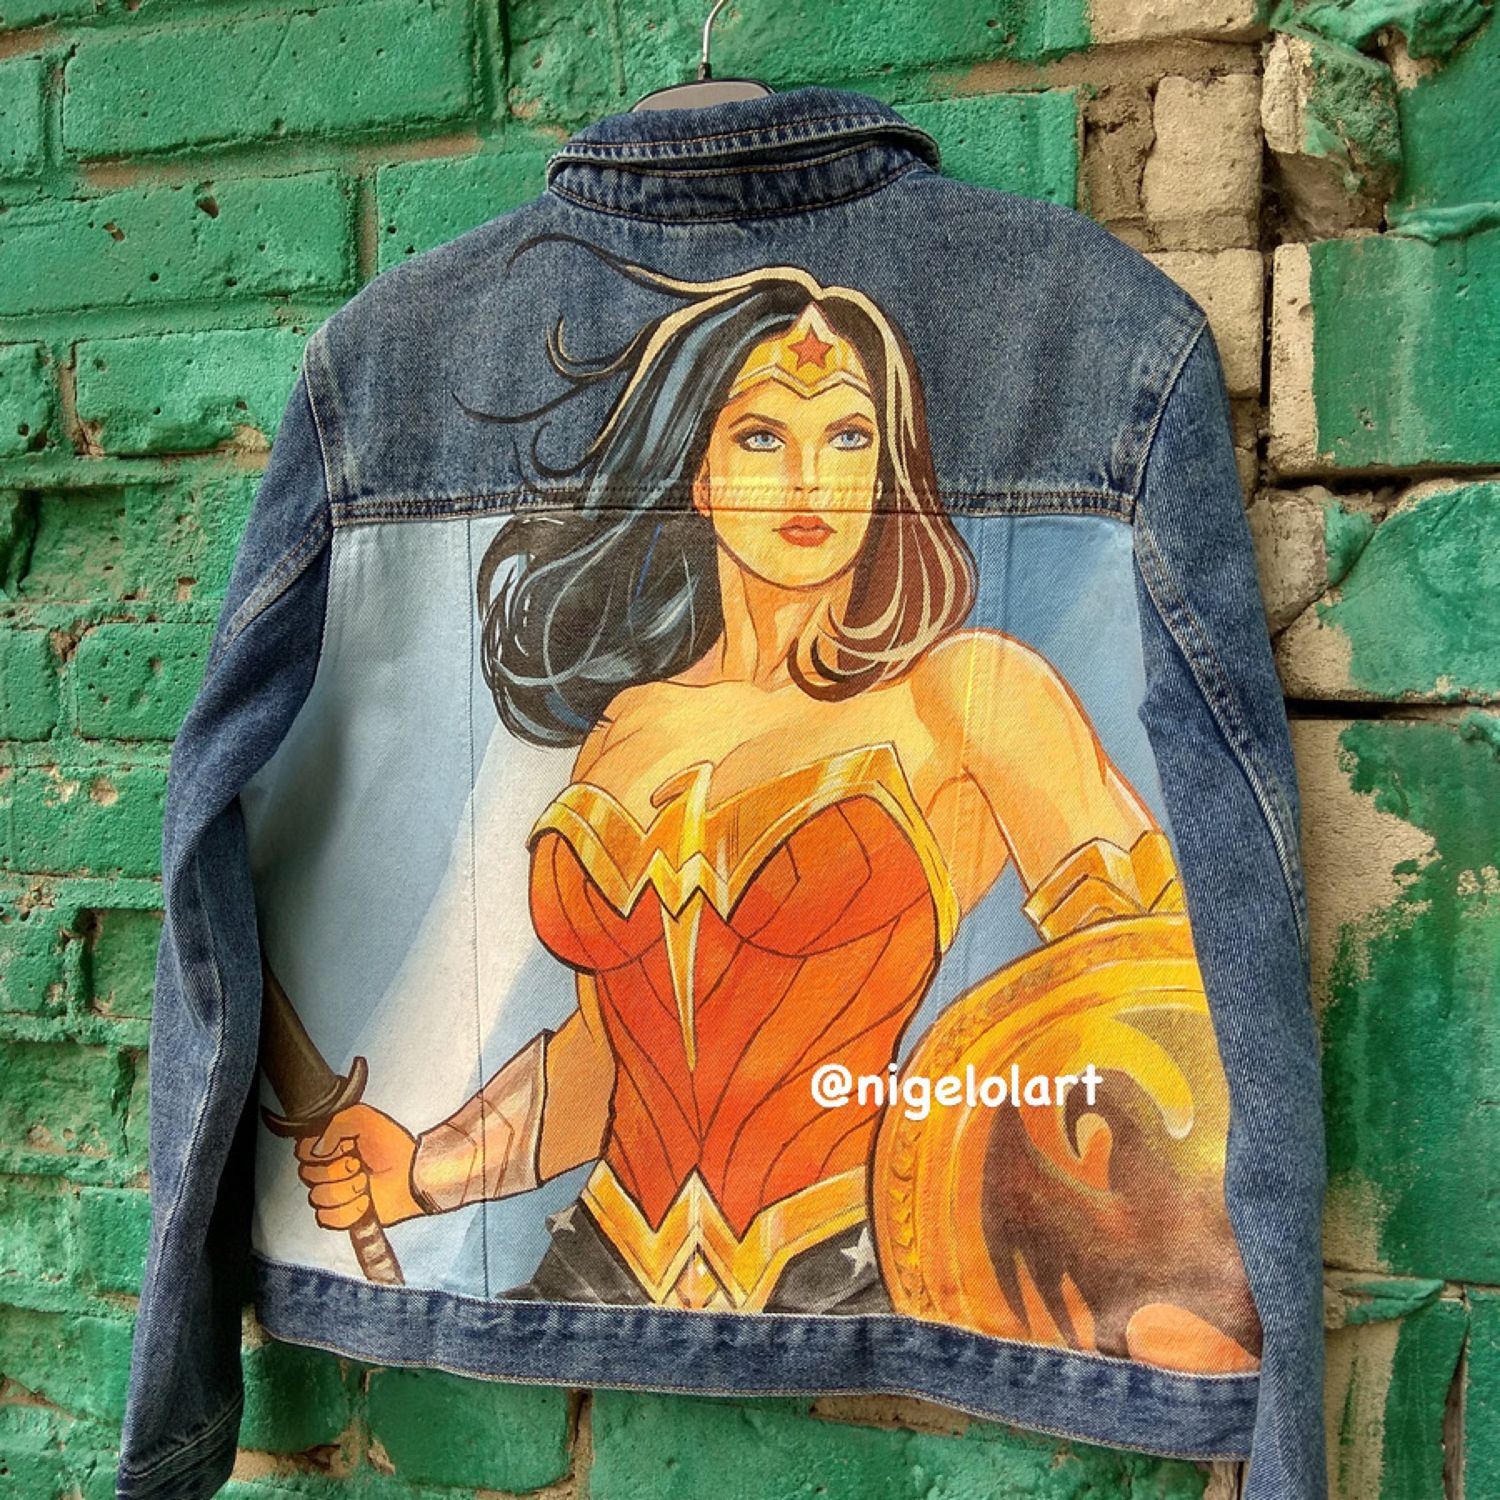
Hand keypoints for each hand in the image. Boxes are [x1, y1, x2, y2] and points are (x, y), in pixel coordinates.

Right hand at [295, 1103, 423, 1228]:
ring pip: (317, 1197)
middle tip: (358, 1164)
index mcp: (329, 1146)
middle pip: (307, 1175)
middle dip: (336, 1170)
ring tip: (365, 1183)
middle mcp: (327, 1169)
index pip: (302, 1151)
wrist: (411, 1174)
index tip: (344, 1146)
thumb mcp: (363, 1119)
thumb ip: (335, 1124)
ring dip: (346, 1190)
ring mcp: (333, 1193)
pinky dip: (349, 1210)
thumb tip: (316, 1151)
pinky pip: (327, 1218)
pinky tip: (365, 1201)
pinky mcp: (342, 1215)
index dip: (319, 1150)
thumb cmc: (391, 1145)